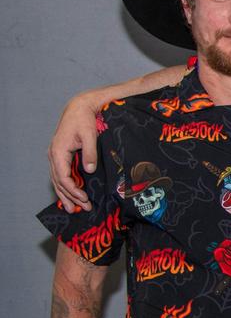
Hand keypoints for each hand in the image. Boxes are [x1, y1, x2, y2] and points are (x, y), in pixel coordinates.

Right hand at [50, 92, 101, 211]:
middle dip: (70, 196)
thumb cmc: (84, 120)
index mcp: (58, 151)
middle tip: (83, 208)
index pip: (63, 177)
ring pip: (57, 180)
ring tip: (73, 209)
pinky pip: (60, 174)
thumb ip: (89, 153)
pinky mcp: (60, 156)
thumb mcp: (90, 135)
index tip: (84, 198)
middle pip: (59, 181)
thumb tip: (89, 170)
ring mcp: (55, 156)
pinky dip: (65, 186)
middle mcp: (53, 155)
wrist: (79, 108)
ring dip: (65, 194)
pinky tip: (70, 196)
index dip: (73, 190)